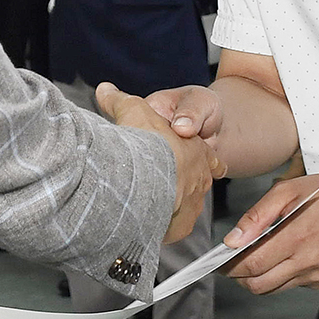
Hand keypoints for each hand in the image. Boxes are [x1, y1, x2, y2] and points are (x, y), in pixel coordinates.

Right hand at [98, 82, 224, 243]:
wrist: (146, 175)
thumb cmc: (147, 141)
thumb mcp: (135, 110)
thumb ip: (121, 101)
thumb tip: (105, 89)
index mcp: (197, 153)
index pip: (210, 159)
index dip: (208, 161)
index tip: (213, 165)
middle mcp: (199, 180)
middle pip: (197, 186)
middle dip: (183, 186)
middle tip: (167, 185)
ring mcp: (191, 206)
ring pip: (185, 209)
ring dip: (171, 207)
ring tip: (151, 207)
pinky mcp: (178, 227)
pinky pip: (172, 229)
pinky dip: (161, 227)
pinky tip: (146, 225)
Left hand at [223, 173, 318, 293]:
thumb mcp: (290, 190)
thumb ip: (258, 215)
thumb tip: (232, 239)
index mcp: (297, 236)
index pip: (252, 264)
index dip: (230, 266)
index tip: (220, 262)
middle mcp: (308, 261)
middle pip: (258, 284)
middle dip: (240, 277)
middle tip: (233, 262)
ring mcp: (316, 275)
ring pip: (273, 289)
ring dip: (258, 277)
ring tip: (258, 255)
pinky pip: (290, 285)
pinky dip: (279, 275)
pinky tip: (284, 255)